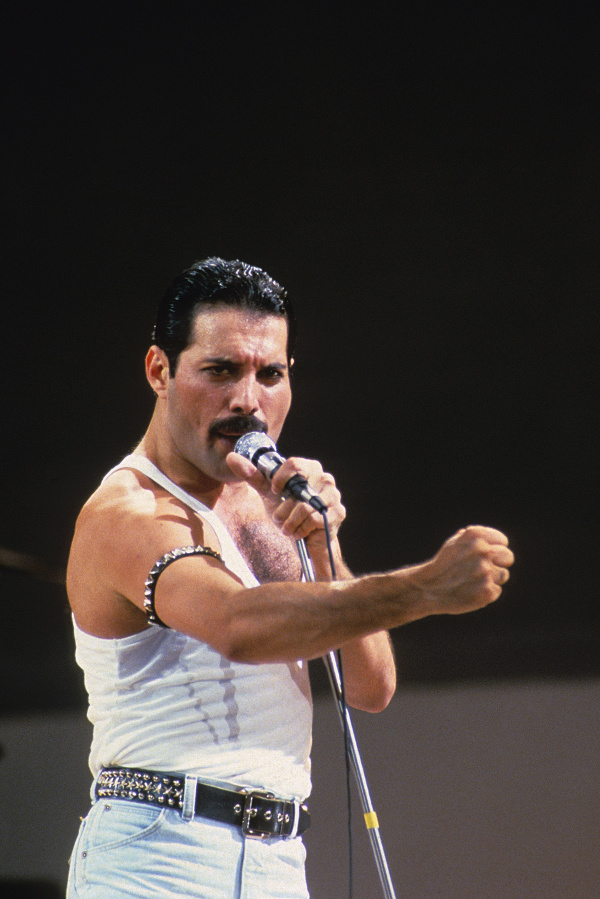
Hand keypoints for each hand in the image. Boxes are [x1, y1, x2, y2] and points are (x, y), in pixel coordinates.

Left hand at [226, 451, 345, 544]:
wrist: (305, 539)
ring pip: (304, 506)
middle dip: (283, 506)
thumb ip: (252, 475)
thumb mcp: (268, 493)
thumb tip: (232, 457)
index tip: (274, 492)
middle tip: (280, 515)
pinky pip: (313, 519)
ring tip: (287, 526)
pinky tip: (299, 532)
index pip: (294, 463)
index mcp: (310, 468)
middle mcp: (325, 478)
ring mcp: (334, 496)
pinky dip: (299, 529)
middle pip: (299, 485)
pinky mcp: (338, 513)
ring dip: (289, 521)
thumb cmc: (289, 511)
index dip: (280, 479)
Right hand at [414, 525, 513, 614]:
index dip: (495, 549)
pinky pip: (496, 590)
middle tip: (485, 569)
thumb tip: (490, 538)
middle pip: (508, 557)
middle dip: (500, 563)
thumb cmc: (442, 565)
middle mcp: (483, 551)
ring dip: (492, 579)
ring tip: (473, 581)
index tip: (487, 556)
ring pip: (503, 575)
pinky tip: (470, 591)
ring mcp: (486, 572)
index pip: (503, 541)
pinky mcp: (488, 591)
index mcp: (476, 536)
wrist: (427, 588)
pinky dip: (486, 593)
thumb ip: (473, 539)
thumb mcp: (453, 544)